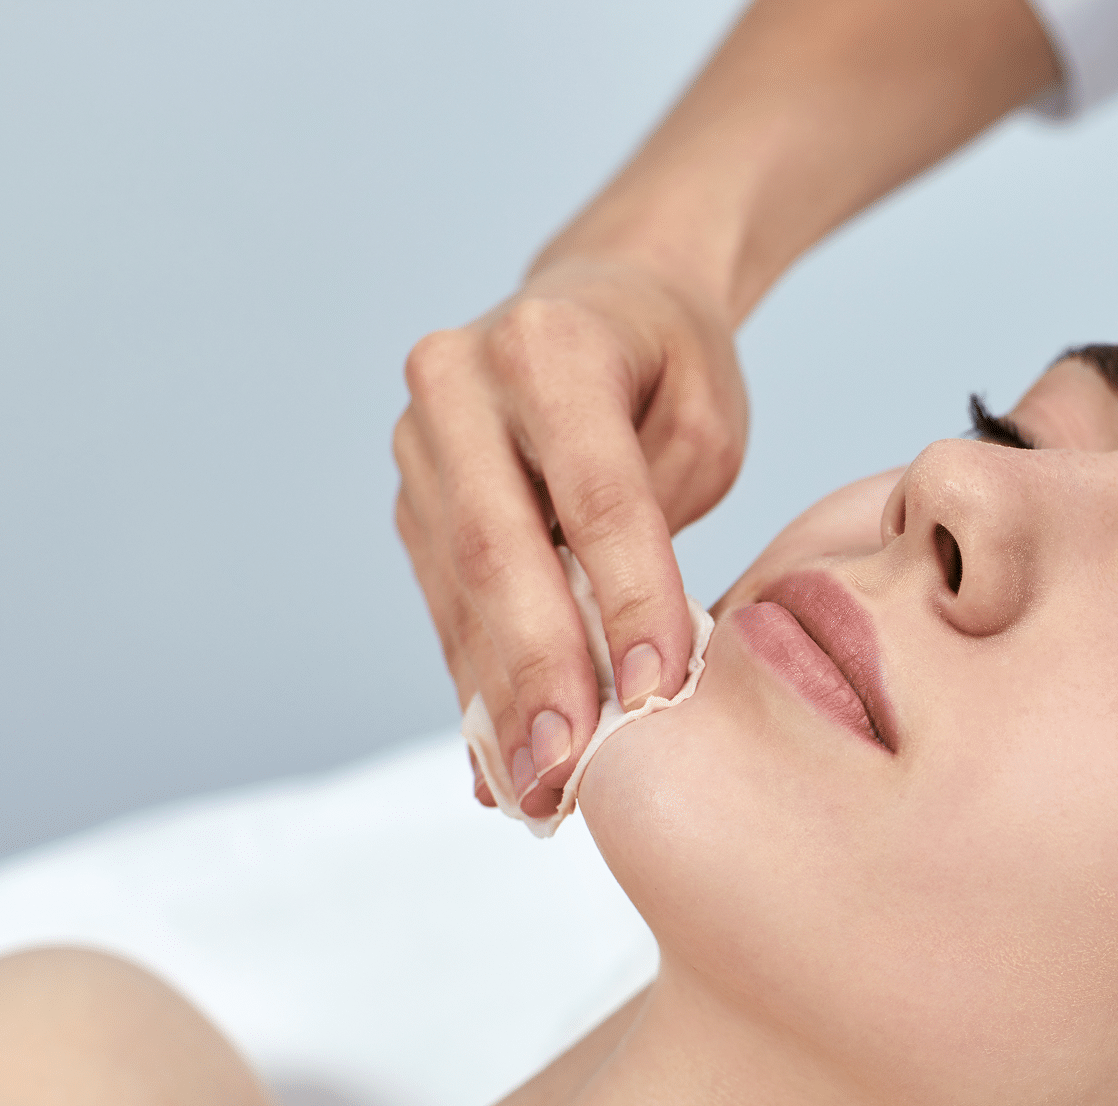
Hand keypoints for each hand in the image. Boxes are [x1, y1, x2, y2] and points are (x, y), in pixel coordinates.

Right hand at [394, 255, 747, 816]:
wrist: (599, 300)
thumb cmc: (670, 367)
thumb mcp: (705, 419)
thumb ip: (662, 520)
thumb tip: (625, 660)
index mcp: (548, 344)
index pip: (596, 494)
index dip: (628, 599)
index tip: (658, 695)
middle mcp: (458, 383)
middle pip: (500, 548)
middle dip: (541, 671)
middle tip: (571, 772)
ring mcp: (419, 443)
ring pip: (460, 590)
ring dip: (500, 701)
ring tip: (541, 793)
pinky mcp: (412, 501)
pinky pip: (444, 607)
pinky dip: (477, 687)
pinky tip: (500, 765)